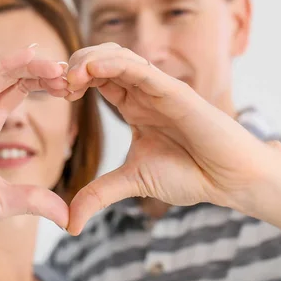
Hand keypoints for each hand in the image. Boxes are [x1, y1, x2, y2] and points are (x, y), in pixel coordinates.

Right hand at [0, 46, 70, 227]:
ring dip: (27, 64)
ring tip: (54, 64)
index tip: (70, 88)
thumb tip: (67, 218)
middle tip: (68, 73)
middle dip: (41, 71)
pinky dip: (1, 64)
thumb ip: (34, 201)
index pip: (20, 89)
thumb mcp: (2, 199)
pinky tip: (25, 56)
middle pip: (14, 76)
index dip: (44, 84)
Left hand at [64, 43, 275, 233]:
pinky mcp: (175, 91)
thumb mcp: (132, 182)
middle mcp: (143, 92)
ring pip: (119, 57)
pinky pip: (141, 69)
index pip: (96, 79)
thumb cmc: (189, 174)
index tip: (52, 92)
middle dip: (74, 65)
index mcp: (133, 106)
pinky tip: (91, 69)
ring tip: (68, 78)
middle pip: (102, 60)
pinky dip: (115, 64)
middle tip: (54, 83)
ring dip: (88, 60)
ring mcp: (159, 89)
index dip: (72, 80)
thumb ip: (98, 195)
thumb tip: (68, 223)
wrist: (228, 180)